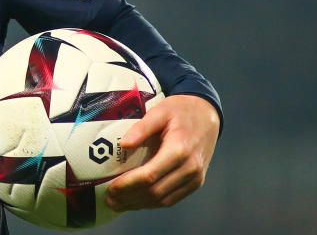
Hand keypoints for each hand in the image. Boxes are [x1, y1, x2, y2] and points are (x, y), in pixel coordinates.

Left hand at [106, 95, 219, 211]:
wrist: (206, 114)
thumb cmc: (180, 111)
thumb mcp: (159, 111)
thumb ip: (141, 128)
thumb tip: (123, 145)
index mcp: (179, 150)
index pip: (150, 175)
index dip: (128, 185)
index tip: (111, 188)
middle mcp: (190, 168)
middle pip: (156, 192)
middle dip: (130, 198)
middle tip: (110, 200)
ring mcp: (195, 178)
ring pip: (164, 200)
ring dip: (140, 204)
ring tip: (119, 203)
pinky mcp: (196, 182)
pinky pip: (173, 199)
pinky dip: (153, 203)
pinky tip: (137, 201)